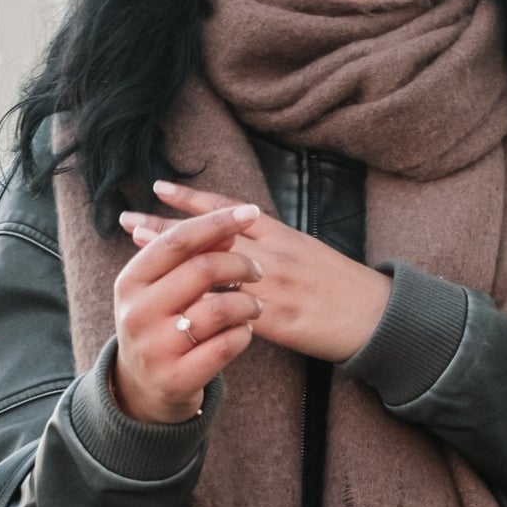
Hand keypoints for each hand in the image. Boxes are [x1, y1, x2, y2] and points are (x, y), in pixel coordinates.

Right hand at [110, 201, 264, 424]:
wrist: (143, 390)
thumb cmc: (160, 328)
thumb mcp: (160, 291)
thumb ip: (188, 260)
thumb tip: (227, 228)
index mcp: (130, 282)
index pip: (177, 241)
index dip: (216, 223)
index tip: (249, 213)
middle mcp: (137, 313)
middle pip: (202, 270)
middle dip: (241, 265)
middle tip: (258, 271)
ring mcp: (155, 348)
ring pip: (219, 308)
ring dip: (248, 304)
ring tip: (254, 307)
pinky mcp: (178, 377)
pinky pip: (227, 345)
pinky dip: (244, 334)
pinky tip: (244, 332)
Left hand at [120, 180, 394, 364]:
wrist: (378, 316)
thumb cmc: (348, 288)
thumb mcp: (312, 254)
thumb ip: (278, 246)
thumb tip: (248, 239)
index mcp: (282, 237)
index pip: (229, 212)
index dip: (192, 199)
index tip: (159, 188)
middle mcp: (273, 254)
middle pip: (210, 236)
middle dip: (167, 228)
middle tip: (128, 220)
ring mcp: (273, 285)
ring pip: (213, 269)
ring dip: (174, 262)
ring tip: (138, 252)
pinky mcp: (278, 318)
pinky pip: (232, 310)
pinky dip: (202, 305)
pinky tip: (173, 302)